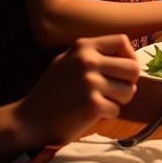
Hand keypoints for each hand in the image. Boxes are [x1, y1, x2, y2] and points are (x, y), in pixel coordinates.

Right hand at [14, 35, 139, 147]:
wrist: (27, 120)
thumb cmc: (52, 91)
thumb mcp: (68, 60)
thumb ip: (93, 53)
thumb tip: (128, 52)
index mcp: (83, 46)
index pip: (123, 41)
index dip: (128, 57)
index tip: (121, 71)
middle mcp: (88, 61)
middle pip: (133, 68)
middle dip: (128, 82)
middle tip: (115, 91)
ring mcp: (90, 82)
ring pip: (129, 90)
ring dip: (119, 100)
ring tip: (101, 101)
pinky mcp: (93, 104)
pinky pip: (117, 109)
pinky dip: (107, 114)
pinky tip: (90, 114)